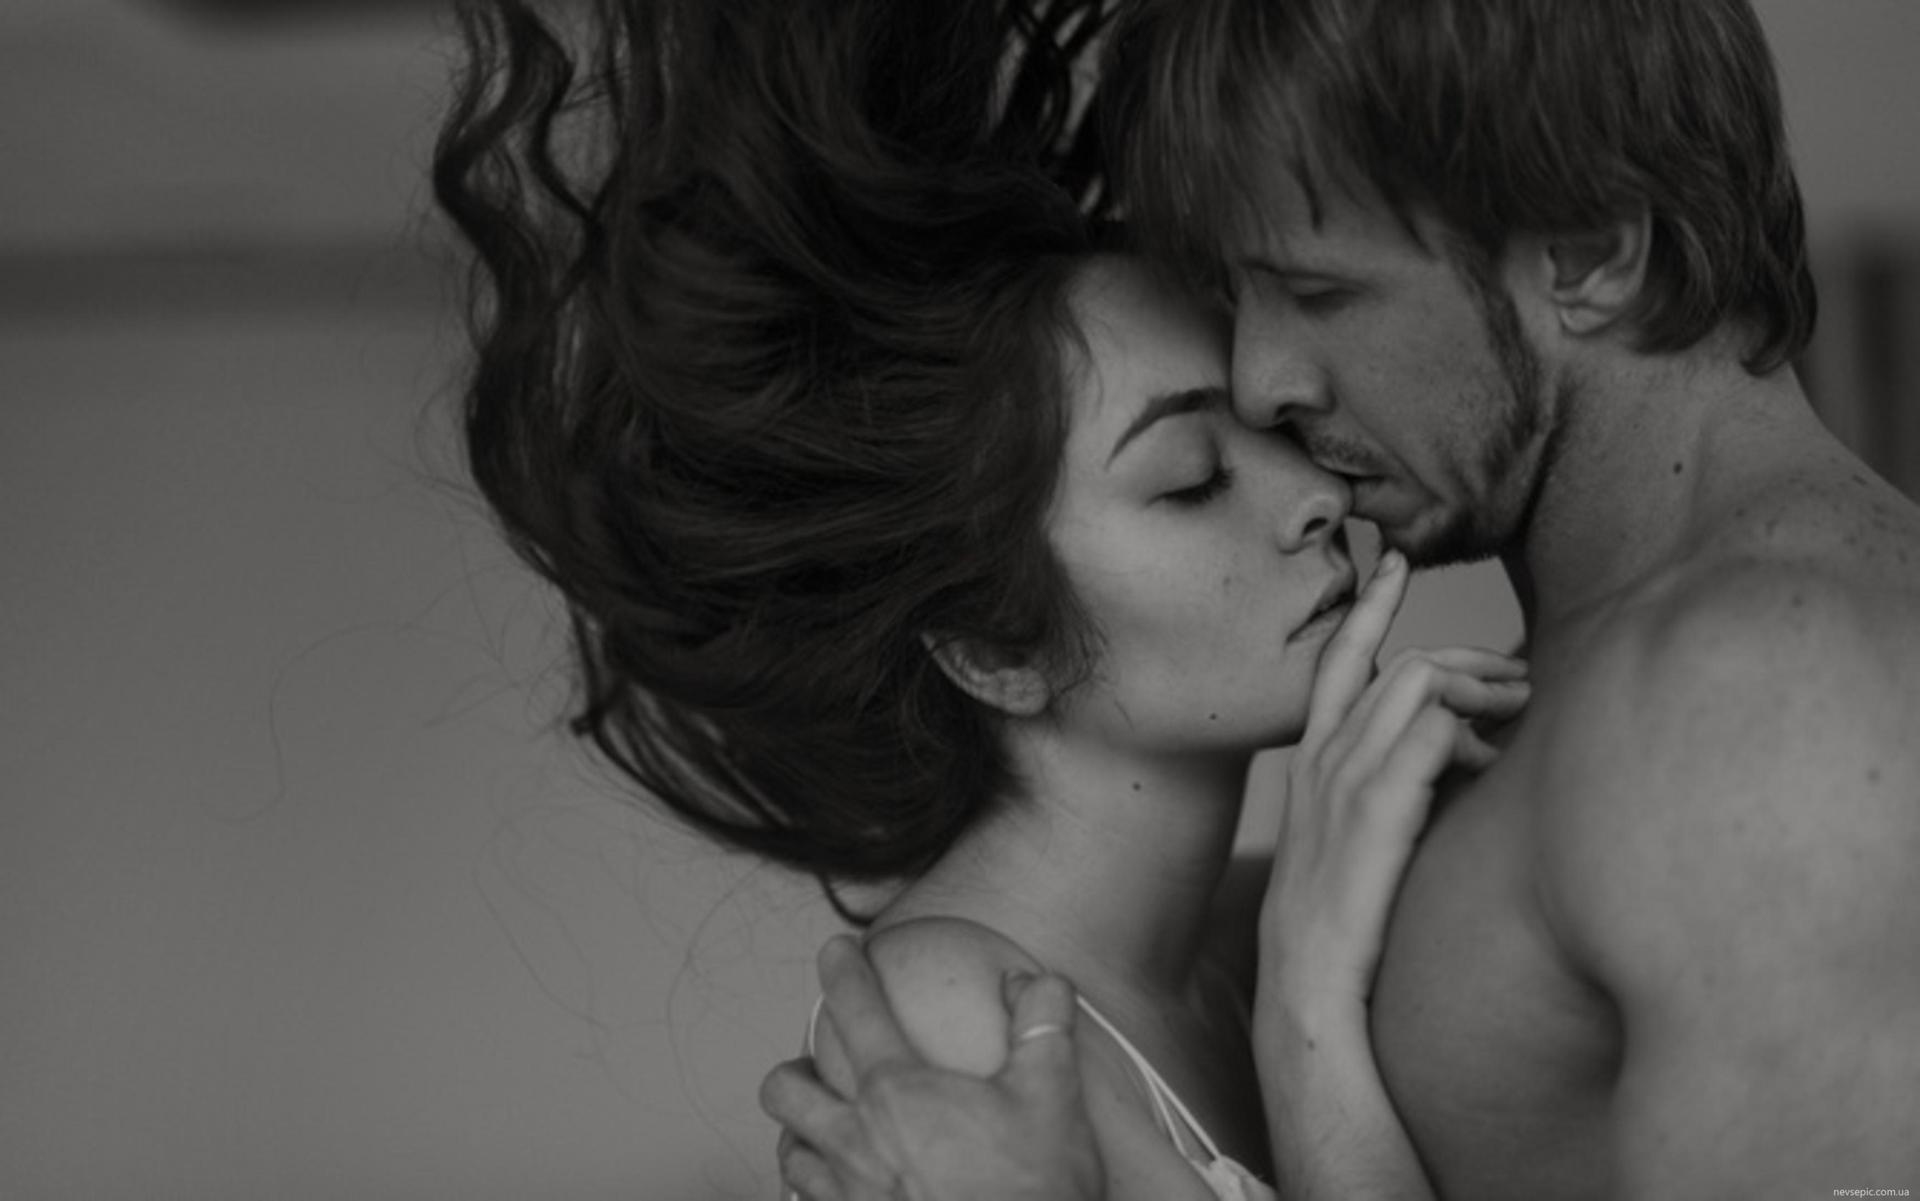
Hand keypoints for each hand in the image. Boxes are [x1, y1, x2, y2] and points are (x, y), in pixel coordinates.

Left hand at [760, 936, 1104, 1200]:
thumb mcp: (1054, 1097)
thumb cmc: (1033, 1191)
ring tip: (826, 1129)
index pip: (856, 1010)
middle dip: (794, 1068)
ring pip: (788, 1153)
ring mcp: (848, 1196)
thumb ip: (1042, 1026)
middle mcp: (857, 1141)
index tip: (836, 951)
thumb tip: (1035, 981)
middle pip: (785, 1088)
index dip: (842, 970)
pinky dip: (815, 1191)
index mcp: (900, 1093)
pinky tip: (841, 1189)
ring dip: (801, 1134)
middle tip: (819, 1066)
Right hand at [1261, 550, 1529, 1014]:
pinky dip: (1472, 737)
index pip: (1338, 660)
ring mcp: (1349, 778)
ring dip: (1480, 684)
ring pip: (1419, 682)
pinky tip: (1492, 765)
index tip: (1393, 560)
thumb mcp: (1346, 838)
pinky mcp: (1379, 805)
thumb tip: (1452, 754)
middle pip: (1395, 660)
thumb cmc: (1337, 919)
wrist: (1307, 978)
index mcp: (1312, 760)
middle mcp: (1324, 756)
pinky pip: (1435, 732)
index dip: (1368, 605)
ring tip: (1521, 705)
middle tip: (1515, 664)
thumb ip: (1383, 787)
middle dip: (1462, 647)